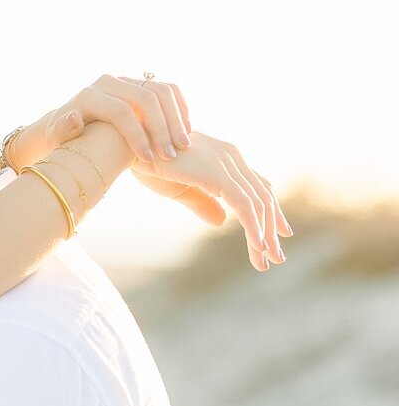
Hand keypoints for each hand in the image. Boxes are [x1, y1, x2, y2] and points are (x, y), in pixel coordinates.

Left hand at [9, 73, 193, 168]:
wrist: (70, 124)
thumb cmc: (64, 140)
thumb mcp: (57, 140)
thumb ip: (63, 131)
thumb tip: (74, 119)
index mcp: (89, 96)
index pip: (120, 111)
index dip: (137, 135)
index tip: (149, 159)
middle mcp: (108, 82)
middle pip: (145, 99)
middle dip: (161, 128)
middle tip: (171, 155)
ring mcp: (126, 80)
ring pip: (161, 91)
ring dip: (175, 119)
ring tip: (183, 146)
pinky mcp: (140, 82)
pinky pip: (168, 89)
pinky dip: (180, 108)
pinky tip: (186, 131)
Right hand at [53, 129, 290, 270]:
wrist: (128, 145)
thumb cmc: (148, 161)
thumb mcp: (181, 188)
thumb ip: (203, 203)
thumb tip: (222, 221)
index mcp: (223, 157)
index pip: (255, 185)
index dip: (269, 210)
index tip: (276, 234)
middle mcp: (231, 157)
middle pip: (263, 195)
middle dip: (271, 227)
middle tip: (276, 257)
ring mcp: (227, 164)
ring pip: (258, 204)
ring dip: (264, 235)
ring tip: (268, 260)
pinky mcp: (219, 175)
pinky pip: (245, 206)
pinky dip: (254, 228)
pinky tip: (258, 247)